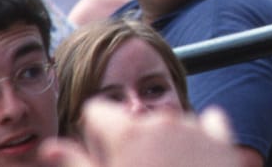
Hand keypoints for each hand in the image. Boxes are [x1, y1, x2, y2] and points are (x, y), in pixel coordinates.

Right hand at [43, 101, 239, 166]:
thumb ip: (75, 162)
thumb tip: (50, 147)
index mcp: (127, 131)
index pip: (97, 109)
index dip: (93, 130)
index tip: (99, 149)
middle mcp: (162, 120)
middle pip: (134, 120)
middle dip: (130, 140)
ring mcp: (195, 127)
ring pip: (169, 124)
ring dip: (163, 142)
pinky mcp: (221, 138)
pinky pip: (206, 125)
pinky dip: (196, 140)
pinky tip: (190, 161)